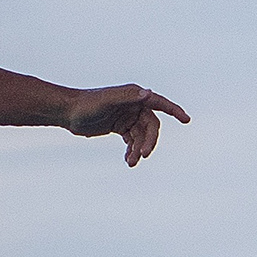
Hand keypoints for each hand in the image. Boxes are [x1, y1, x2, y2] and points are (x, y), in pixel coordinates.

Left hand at [63, 84, 190, 166]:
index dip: (174, 110)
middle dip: (149, 141)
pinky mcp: (120, 127)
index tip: (186, 120)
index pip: (160, 103)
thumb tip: (148, 93)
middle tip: (143, 155)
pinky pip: (132, 141)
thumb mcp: (107, 100)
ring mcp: (128, 117)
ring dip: (139, 149)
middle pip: (151, 126)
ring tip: (131, 163)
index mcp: (135, 96)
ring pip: (141, 136)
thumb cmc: (87, 104)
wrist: (69, 113)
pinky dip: (132, 150)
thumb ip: (127, 97)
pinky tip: (128, 160)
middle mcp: (134, 105)